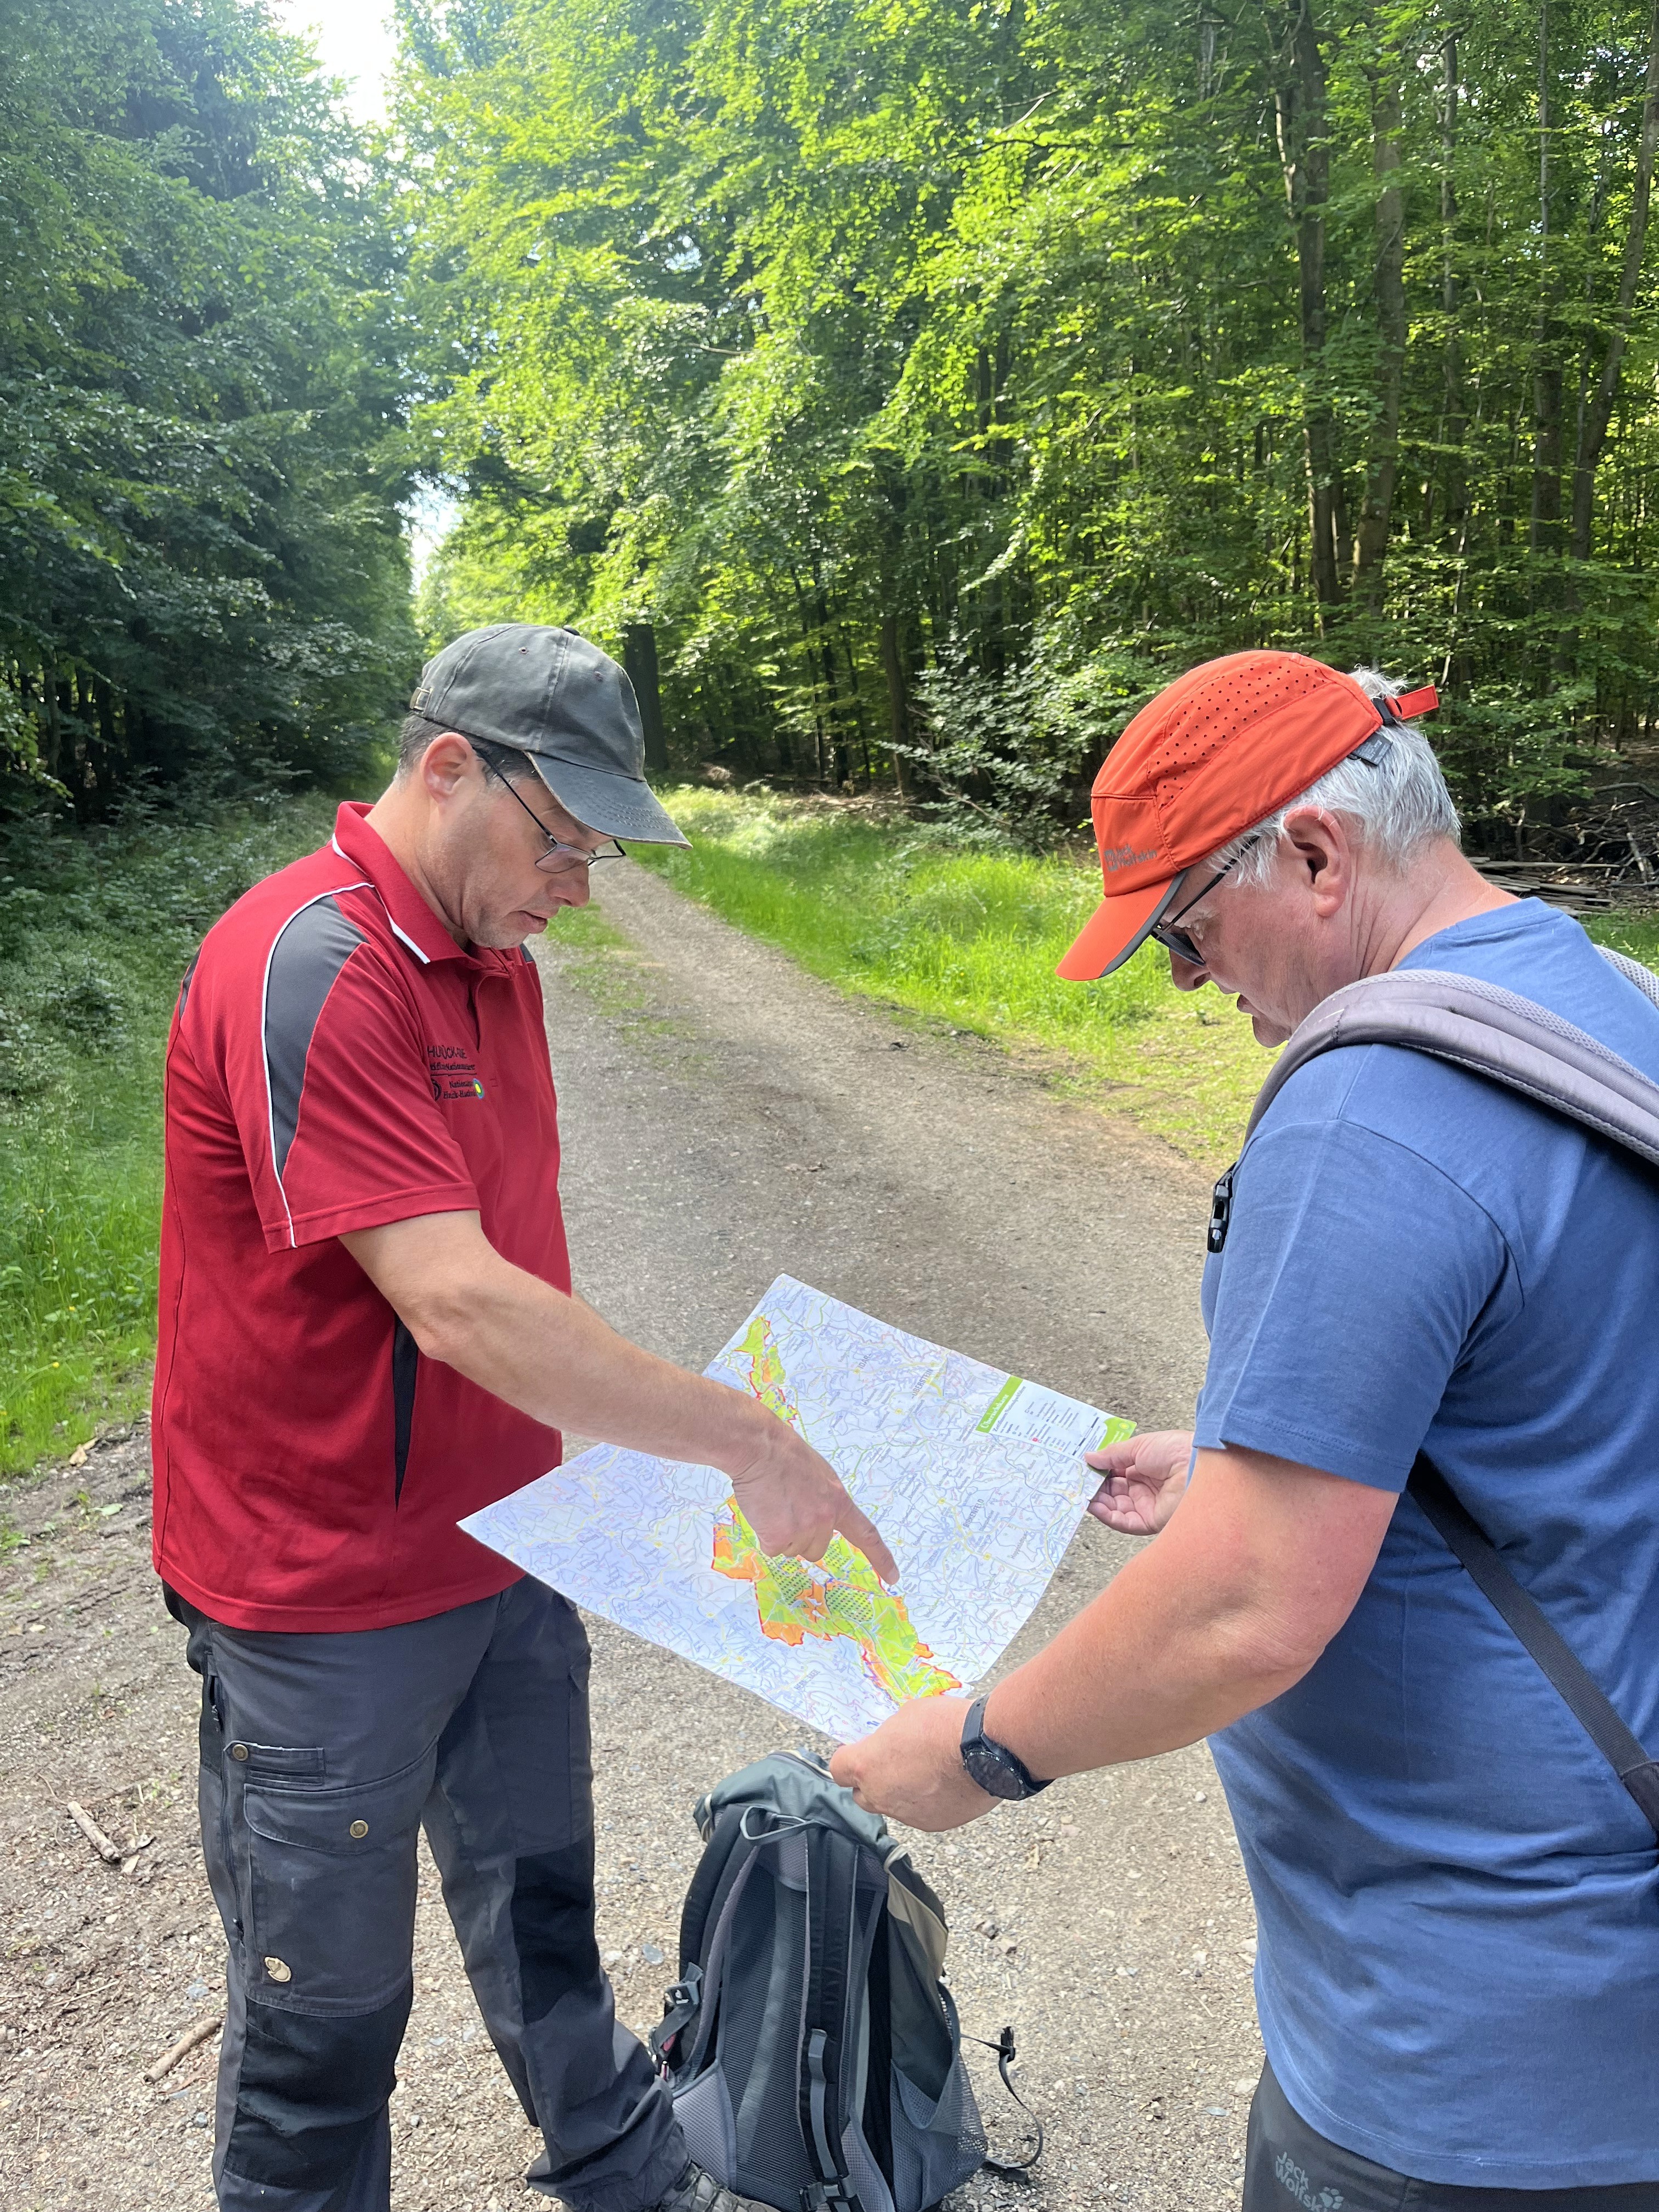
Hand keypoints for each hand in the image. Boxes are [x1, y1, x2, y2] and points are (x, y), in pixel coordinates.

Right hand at [729, 1417, 898, 1582]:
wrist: (760, 1448)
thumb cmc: (784, 1455)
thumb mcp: (818, 1475)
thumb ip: (823, 1501)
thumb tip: (814, 1522)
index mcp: (838, 1501)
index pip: (866, 1534)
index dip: (881, 1557)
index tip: (893, 1577)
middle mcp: (825, 1518)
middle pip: (816, 1549)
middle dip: (800, 1536)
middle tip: (785, 1508)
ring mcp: (803, 1529)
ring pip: (792, 1550)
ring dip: (781, 1534)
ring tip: (773, 1504)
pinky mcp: (779, 1537)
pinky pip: (772, 1549)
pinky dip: (765, 1535)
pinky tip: (762, 1510)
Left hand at [829, 1695, 997, 1830]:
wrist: (984, 1751)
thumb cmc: (944, 1726)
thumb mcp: (906, 1716)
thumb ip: (889, 1737)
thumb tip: (891, 1744)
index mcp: (868, 1765)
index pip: (838, 1770)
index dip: (848, 1760)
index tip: (858, 1752)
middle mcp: (881, 1796)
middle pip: (862, 1795)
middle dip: (872, 1781)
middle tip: (892, 1761)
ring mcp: (906, 1814)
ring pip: (892, 1805)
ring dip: (900, 1791)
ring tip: (926, 1770)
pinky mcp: (932, 1824)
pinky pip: (919, 1813)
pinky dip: (925, 1801)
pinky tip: (943, 1783)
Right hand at [1085, 1428, 1193, 1535]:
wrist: (1198, 1466)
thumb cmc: (1175, 1451)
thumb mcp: (1139, 1446)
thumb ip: (1112, 1455)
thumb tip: (1089, 1457)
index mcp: (1145, 1468)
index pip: (1115, 1473)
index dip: (1099, 1471)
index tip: (1082, 1468)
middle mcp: (1146, 1488)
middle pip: (1113, 1492)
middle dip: (1095, 1487)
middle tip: (1077, 1481)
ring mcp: (1147, 1505)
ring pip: (1115, 1508)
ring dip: (1096, 1501)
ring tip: (1081, 1491)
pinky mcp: (1150, 1521)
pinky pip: (1123, 1522)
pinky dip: (1106, 1515)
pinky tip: (1093, 1505)